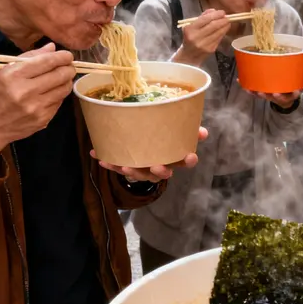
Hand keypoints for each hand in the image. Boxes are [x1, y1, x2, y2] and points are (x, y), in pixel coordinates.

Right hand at [0, 43, 75, 165]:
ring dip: (67, 81)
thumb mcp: (3, 71)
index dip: (62, 57)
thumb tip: (52, 48)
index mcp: (13, 75)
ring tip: (62, 77)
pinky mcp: (42, 119)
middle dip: (69, 68)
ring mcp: (35, 108)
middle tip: (69, 66)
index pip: (47, 61)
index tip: (67, 55)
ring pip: (64, 89)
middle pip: (60, 75)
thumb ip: (29, 57)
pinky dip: (59, 94)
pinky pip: (59, 102)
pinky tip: (52, 92)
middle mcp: (25, 92)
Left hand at [92, 126, 208, 179]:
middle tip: (157, 166)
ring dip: (133, 171)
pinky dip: (109, 163)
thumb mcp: (177, 130)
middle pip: (163, 173)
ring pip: (140, 174)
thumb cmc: (163, 134)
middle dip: (160, 172)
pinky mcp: (128, 165)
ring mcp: (143, 168)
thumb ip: (188, 130)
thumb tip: (203, 132)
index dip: (189, 161)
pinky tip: (99, 158)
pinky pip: (118, 167)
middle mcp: (160, 165)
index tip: (190, 156)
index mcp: (175, 157)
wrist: (142, 136)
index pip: (186, 162)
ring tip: (125, 166)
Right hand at [176, 9, 230, 65]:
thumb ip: (202, 17)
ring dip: (225, 26)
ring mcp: (204, 44)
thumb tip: (214, 11)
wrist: (189, 55)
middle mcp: (196, 37)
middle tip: (227, 17)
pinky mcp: (210, 49)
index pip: (205, 19)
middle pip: (213, 26)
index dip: (215, 15)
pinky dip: (223, 33)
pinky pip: (219, 38)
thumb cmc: (190, 37)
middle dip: (222, 20)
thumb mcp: (192, 26)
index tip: (222, 12)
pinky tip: (224, 29)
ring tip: (228, 22)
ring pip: (218, 33)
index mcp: (190, 29)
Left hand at [246, 70, 302, 108]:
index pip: (291, 95)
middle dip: (268, 95)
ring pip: (263, 95)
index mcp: (291, 93)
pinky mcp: (264, 93)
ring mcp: (271, 95)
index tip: (283, 92)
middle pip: (274, 97)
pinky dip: (248, 87)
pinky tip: (241, 82)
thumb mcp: (301, 82)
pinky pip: (255, 91)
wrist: (286, 97)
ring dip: (257, 92)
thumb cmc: (292, 85)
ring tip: (252, 89)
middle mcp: (280, 96)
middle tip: (262, 93)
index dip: (289, 94)